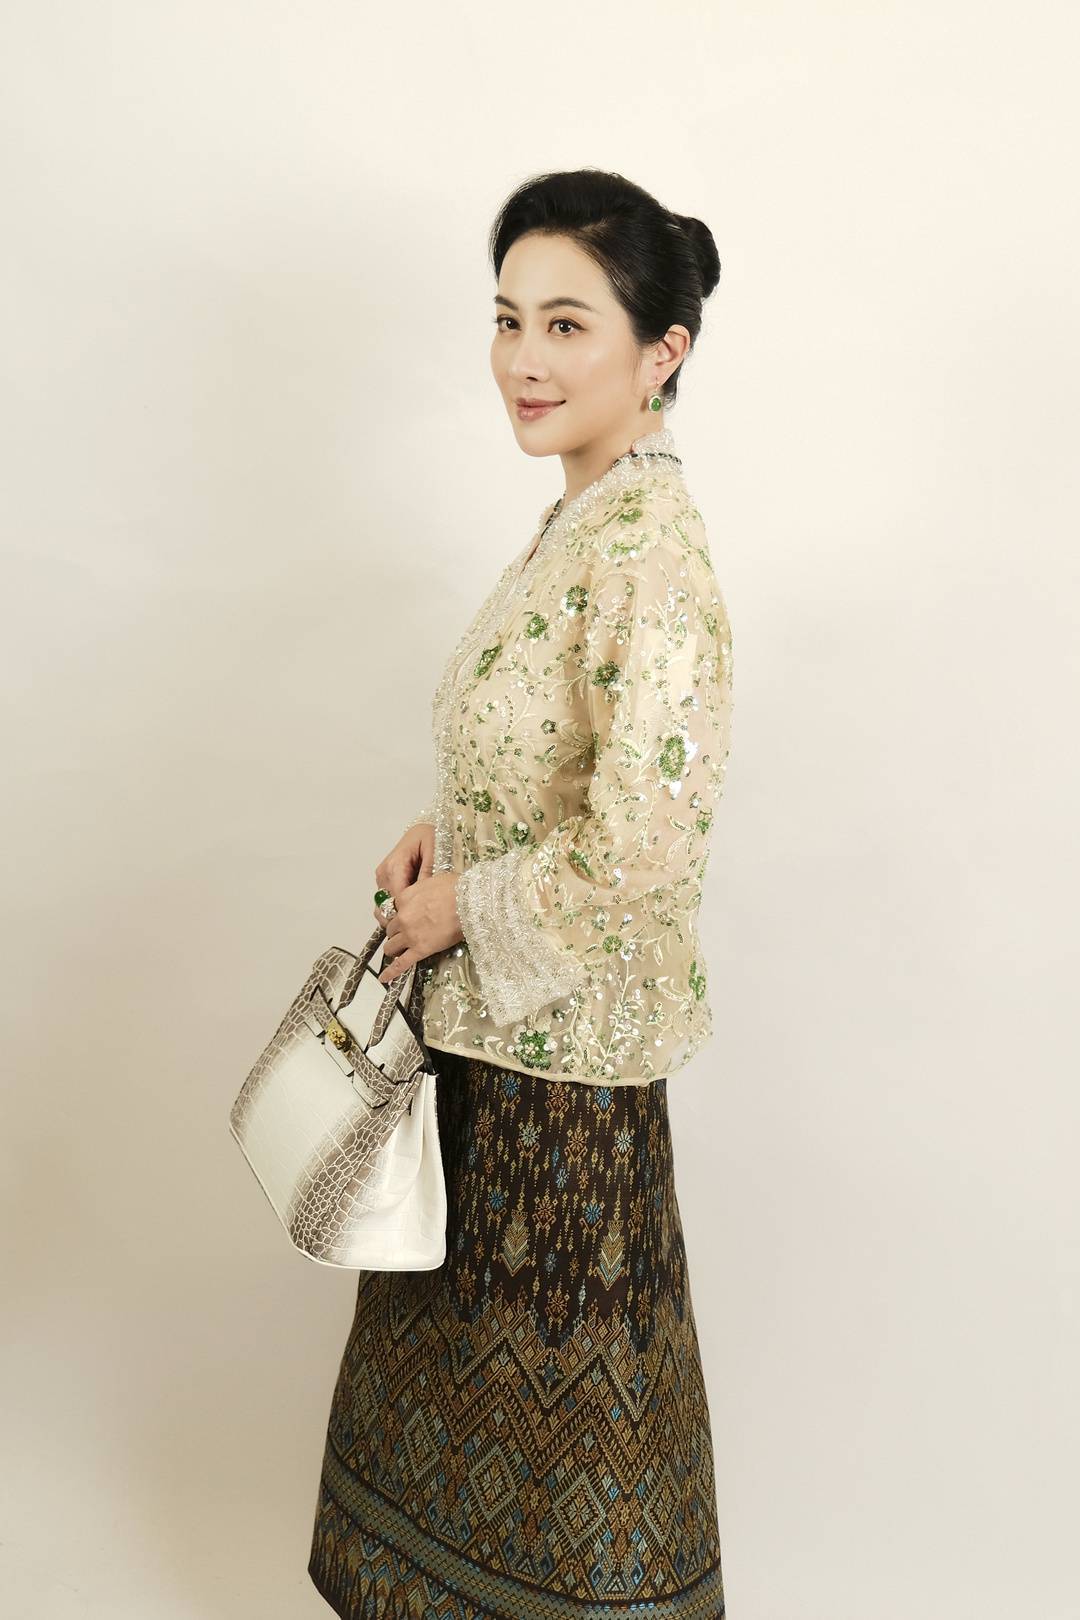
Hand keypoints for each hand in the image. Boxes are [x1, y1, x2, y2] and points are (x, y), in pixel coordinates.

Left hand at [374, 868, 463, 985]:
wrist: (469, 902)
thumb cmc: (457, 890)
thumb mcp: (433, 881)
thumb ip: (422, 889)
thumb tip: (425, 894)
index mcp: (404, 898)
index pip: (391, 910)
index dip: (398, 915)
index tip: (401, 918)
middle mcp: (403, 917)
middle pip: (390, 929)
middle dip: (397, 932)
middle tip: (405, 934)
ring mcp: (410, 935)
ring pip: (391, 946)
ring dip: (394, 948)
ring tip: (399, 951)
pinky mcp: (420, 949)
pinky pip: (401, 964)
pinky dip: (391, 972)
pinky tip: (384, 978)